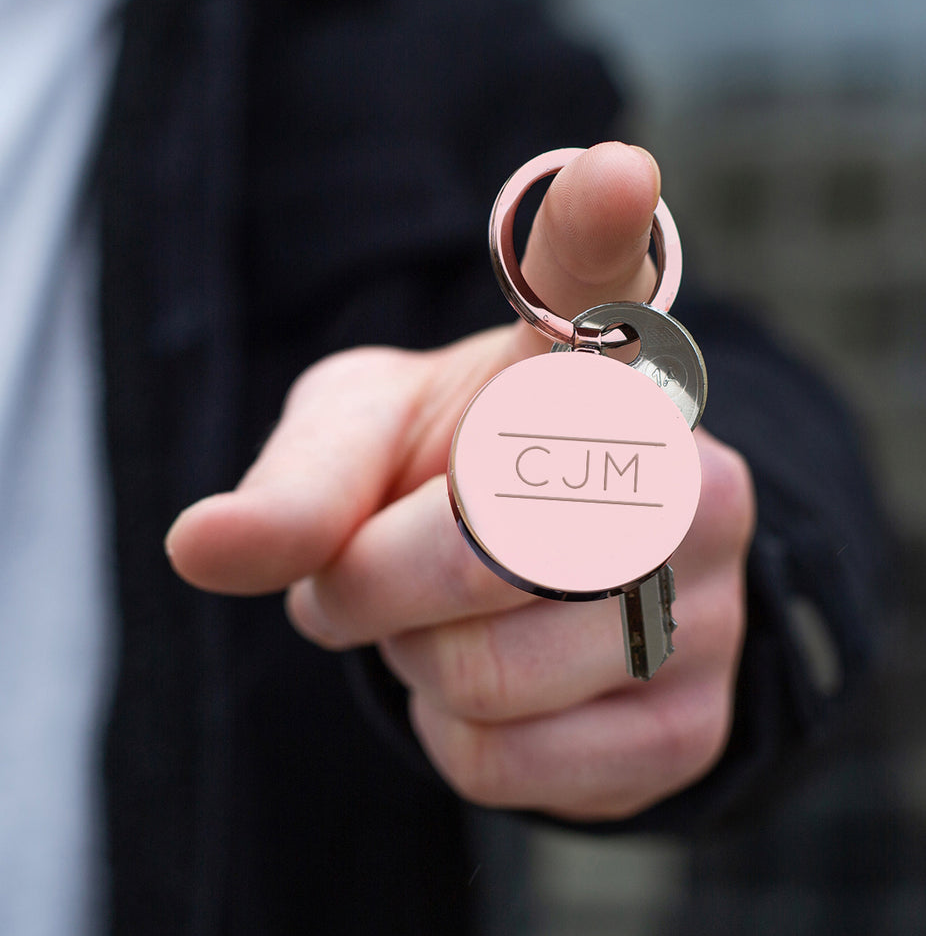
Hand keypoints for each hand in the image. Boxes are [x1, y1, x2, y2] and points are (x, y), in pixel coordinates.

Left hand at [166, 143, 755, 820]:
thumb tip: (202, 548)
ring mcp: (712, 600)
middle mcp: (686, 468)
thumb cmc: (457, 481)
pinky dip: (459, 740)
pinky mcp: (697, 723)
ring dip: (417, 665)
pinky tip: (496, 693)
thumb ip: (297, 480)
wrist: (547, 596)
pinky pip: (516, 766)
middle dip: (372, 579)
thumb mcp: (367, 447)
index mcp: (599, 367)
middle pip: (481, 540)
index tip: (612, 169)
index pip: (606, 286)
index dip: (600, 226)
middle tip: (372, 570)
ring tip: (451, 626)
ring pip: (489, 673)